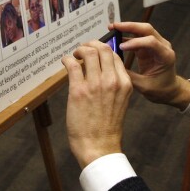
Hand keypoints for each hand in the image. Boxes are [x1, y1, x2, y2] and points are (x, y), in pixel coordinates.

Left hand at [62, 41, 131, 168]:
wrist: (99, 146)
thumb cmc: (108, 127)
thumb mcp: (121, 101)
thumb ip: (115, 84)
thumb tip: (103, 69)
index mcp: (124, 83)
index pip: (115, 55)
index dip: (104, 49)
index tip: (95, 50)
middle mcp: (112, 81)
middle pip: (103, 48)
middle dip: (91, 44)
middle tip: (84, 48)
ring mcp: (95, 85)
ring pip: (88, 52)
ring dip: (79, 49)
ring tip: (75, 55)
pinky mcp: (78, 90)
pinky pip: (72, 65)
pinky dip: (67, 59)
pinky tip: (65, 61)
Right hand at [110, 22, 189, 109]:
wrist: (169, 90)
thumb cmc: (161, 89)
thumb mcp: (144, 86)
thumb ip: (129, 76)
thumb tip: (113, 66)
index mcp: (166, 56)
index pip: (151, 42)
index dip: (135, 42)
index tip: (121, 47)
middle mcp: (163, 46)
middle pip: (147, 29)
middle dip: (130, 26)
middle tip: (114, 26)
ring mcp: (157, 44)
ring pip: (142, 30)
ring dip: (127, 28)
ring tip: (112, 28)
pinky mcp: (149, 46)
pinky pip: (138, 37)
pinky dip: (127, 36)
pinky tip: (116, 37)